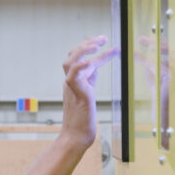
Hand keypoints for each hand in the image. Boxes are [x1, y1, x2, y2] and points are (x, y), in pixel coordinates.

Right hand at [60, 36, 114, 150]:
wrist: (76, 137)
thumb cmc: (83, 120)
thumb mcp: (88, 94)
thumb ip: (89, 80)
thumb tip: (94, 67)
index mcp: (74, 81)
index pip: (81, 58)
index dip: (91, 47)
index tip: (105, 41)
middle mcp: (70, 82)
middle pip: (73, 55)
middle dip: (88, 43)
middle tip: (103, 37)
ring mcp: (72, 88)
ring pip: (70, 61)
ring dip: (83, 50)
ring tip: (96, 44)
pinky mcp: (76, 95)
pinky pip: (73, 76)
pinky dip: (80, 66)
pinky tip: (90, 61)